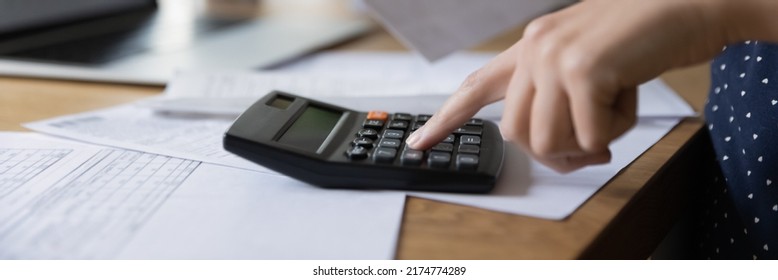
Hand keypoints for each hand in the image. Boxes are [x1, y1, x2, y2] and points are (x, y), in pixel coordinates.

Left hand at [406, 0, 730, 172]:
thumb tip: (547, 145)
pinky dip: (616, 131)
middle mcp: (535, 49)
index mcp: (531, 46)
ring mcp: (555, 58)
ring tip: (615, 116)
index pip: (477, 86)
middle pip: (518, 135)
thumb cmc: (643, 38)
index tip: (422, 143)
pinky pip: (590, 137)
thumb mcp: (587, 61)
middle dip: (555, 154)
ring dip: (588, 144)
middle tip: (591, 150)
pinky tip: (630, 99)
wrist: (689, 6)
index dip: (447, 119)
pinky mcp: (583, 70)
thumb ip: (555, 93)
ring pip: (548, 142)